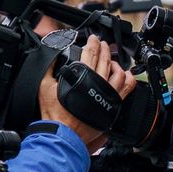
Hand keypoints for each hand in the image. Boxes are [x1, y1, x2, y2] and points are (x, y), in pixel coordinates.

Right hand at [38, 36, 136, 151]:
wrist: (64, 133)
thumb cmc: (55, 113)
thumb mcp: (44, 84)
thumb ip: (50, 67)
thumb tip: (53, 55)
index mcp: (81, 76)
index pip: (90, 54)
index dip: (92, 44)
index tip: (93, 39)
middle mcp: (97, 84)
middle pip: (105, 61)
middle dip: (104, 49)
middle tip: (103, 44)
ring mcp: (107, 95)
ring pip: (119, 74)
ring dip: (117, 64)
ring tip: (113, 61)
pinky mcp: (113, 106)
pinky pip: (126, 91)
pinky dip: (128, 81)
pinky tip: (126, 76)